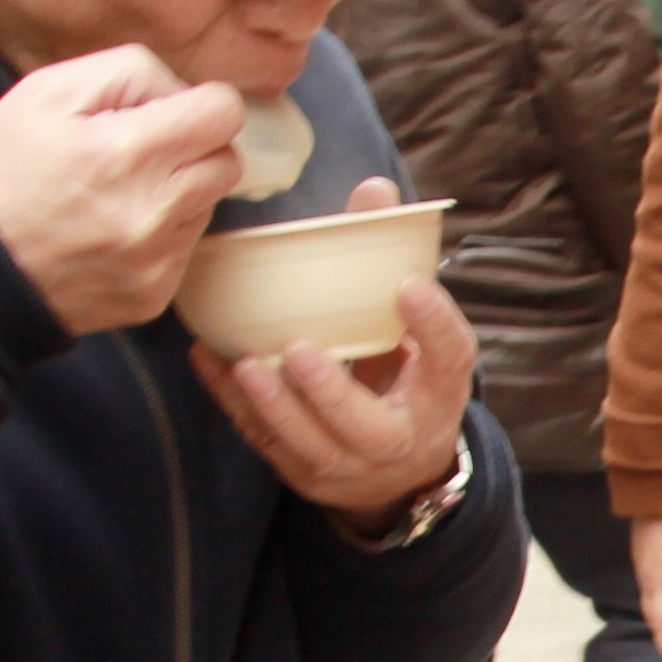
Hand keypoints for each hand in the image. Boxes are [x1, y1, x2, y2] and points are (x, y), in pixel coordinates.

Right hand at [0, 44, 249, 335]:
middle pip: (228, 162)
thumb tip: (186, 92)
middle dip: (195, 146)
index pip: (223, 115)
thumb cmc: (1, 168)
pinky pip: (185, 249)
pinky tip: (112, 229)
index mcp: (126, 152)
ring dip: (179, 190)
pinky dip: (161, 233)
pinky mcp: (152, 297)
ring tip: (118, 191)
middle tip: (143, 148)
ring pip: (208, 205)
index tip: (173, 110)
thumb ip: (132, 73)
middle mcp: (152, 213)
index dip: (201, 103)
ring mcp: (156, 262)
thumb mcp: (48, 91)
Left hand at [189, 179, 480, 526]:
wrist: (396, 473)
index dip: (434, 325)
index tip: (410, 285)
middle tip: (299, 349)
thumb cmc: (406, 383)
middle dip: (331, 393)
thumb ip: (393, 268)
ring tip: (246, 364)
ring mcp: (345, 466)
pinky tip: (211, 362)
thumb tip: (373, 189)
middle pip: (369, 428)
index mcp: (439, 397)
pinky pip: (263, 441)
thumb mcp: (419, 336)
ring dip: (274, 406)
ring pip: (308, 445)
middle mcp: (397, 439)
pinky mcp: (300, 472)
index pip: (450, 361)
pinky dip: (233, 403)